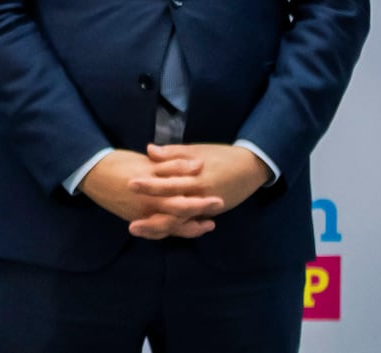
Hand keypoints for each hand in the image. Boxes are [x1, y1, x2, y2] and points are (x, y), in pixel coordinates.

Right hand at [79, 149, 222, 238]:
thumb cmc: (117, 163)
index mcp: (153, 187)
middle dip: (201, 211)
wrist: (90, 174)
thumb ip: (172, 164)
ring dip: (192, 226)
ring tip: (208, 225)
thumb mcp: (145, 162)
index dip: (202, 196)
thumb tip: (197, 165)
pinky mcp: (136, 220)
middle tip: (219, 207)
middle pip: (182, 212)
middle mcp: (150, 205)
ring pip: (173, 226)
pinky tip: (184, 228)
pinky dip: (174, 230)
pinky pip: (160, 230)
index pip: (183, 194)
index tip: (219, 193)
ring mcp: (143, 216)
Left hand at [127, 143, 270, 237]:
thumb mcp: (196, 150)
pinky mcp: (211, 212)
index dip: (149, 184)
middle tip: (130, 223)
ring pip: (181, 222)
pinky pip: (190, 223)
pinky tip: (155, 230)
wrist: (251, 167)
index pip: (169, 182)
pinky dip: (174, 228)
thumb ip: (172, 153)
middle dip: (152, 217)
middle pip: (173, 209)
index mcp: (195, 176)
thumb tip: (149, 150)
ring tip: (137, 229)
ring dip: (159, 227)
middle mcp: (201, 195)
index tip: (129, 183)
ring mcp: (207, 207)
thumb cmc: (220, 155)